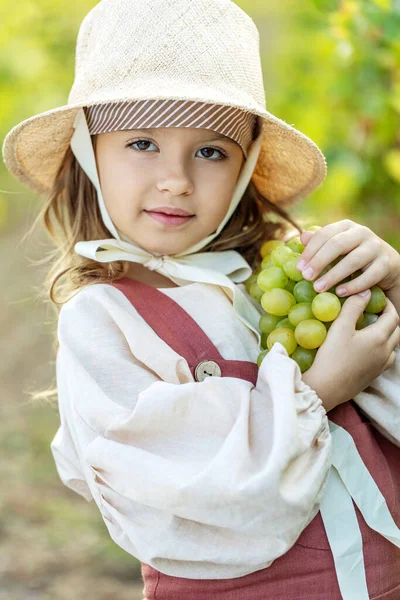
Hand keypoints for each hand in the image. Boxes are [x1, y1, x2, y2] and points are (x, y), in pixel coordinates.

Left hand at [296, 219, 399, 297]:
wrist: (387, 267)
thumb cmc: (354, 257)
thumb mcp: (337, 249)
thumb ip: (321, 243)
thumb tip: (302, 236)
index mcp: (346, 226)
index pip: (324, 234)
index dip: (310, 251)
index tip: (299, 268)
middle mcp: (362, 232)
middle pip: (337, 245)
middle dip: (319, 261)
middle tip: (306, 277)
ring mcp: (376, 247)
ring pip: (352, 261)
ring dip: (333, 275)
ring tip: (318, 288)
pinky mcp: (386, 263)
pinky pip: (369, 275)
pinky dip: (353, 285)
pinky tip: (340, 293)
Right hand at [302, 291, 399, 412]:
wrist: (326, 388)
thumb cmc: (332, 356)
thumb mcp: (340, 327)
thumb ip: (353, 307)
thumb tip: (365, 292)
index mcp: (379, 337)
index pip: (392, 316)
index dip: (387, 305)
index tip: (376, 298)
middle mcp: (385, 352)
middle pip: (396, 330)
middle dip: (388, 318)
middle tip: (374, 310)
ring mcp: (381, 365)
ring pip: (392, 345)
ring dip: (387, 334)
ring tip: (372, 327)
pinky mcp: (374, 376)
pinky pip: (386, 358)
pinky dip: (382, 349)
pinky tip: (369, 348)